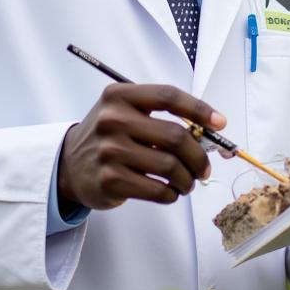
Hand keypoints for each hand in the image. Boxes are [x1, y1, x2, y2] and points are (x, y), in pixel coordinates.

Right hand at [58, 84, 222, 210]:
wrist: (69, 165)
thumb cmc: (109, 137)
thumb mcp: (126, 113)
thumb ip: (160, 117)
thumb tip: (209, 132)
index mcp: (120, 96)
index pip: (168, 96)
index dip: (199, 109)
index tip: (220, 123)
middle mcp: (113, 120)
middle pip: (174, 136)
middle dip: (199, 155)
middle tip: (204, 167)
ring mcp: (110, 151)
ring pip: (170, 166)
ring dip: (188, 178)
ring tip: (188, 182)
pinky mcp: (110, 180)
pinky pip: (157, 190)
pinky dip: (172, 193)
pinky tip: (170, 191)